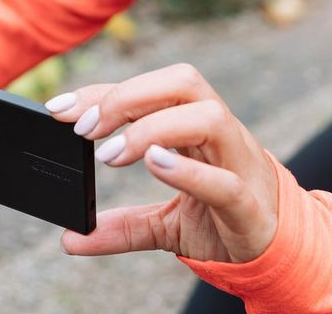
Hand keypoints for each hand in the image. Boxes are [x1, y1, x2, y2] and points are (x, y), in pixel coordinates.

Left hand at [45, 63, 277, 262]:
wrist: (279, 253)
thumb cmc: (221, 218)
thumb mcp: (164, 221)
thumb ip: (121, 224)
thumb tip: (71, 238)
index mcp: (193, 124)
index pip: (145, 89)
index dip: (99, 92)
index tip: (56, 109)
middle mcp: (218, 133)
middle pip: (181, 82)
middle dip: (126, 96)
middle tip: (83, 129)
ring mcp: (238, 163)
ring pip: (208, 116)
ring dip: (152, 128)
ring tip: (110, 155)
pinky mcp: (249, 204)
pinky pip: (226, 179)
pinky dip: (189, 171)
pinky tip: (154, 165)